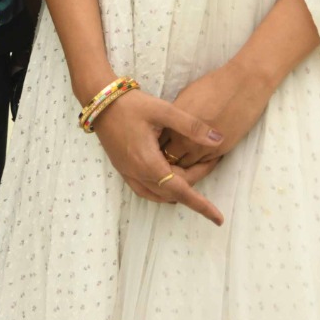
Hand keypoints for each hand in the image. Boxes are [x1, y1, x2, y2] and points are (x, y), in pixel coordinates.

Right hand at [92, 89, 224, 223]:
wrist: (100, 101)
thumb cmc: (131, 104)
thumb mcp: (164, 110)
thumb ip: (191, 126)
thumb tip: (219, 140)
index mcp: (149, 163)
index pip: (181, 191)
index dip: (201, 205)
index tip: (218, 219)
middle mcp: (137, 174)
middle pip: (173, 192)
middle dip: (195, 183)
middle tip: (210, 161)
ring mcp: (128, 173)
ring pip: (159, 194)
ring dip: (179, 188)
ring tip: (194, 169)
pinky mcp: (123, 169)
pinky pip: (146, 190)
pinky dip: (162, 189)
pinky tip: (171, 177)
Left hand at [162, 63, 270, 182]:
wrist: (241, 86)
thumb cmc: (212, 86)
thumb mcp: (184, 97)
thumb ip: (174, 117)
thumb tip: (168, 127)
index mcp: (173, 125)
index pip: (157, 145)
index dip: (156, 147)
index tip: (157, 146)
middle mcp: (185, 140)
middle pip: (169, 160)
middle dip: (167, 160)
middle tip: (168, 157)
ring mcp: (203, 149)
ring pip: (186, 167)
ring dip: (184, 163)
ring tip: (185, 158)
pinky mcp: (219, 152)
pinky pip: (204, 164)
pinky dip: (200, 162)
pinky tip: (200, 155)